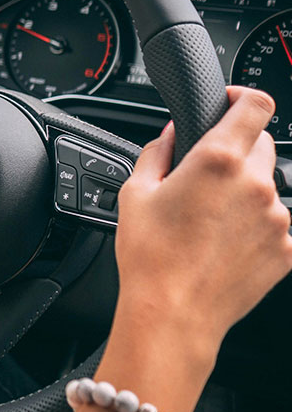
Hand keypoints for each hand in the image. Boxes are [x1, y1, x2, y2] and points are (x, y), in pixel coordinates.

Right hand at [77, 87, 291, 411]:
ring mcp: (277, 218)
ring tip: (208, 219)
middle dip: (236, 148)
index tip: (230, 103)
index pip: (256, 105)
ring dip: (243, 190)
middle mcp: (256, 184)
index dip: (243, 96)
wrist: (173, 314)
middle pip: (261, 143)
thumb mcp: (135, 192)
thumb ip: (159, 151)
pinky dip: (253, 224)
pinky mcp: (286, 248)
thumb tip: (174, 133)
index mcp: (218, 160)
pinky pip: (274, 221)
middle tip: (205, 174)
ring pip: (266, 185)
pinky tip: (221, 242)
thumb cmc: (150, 256)